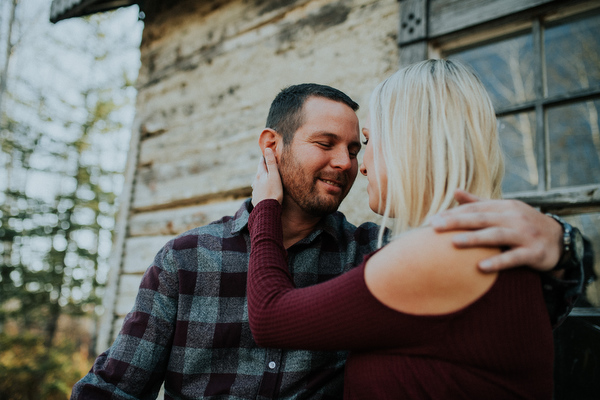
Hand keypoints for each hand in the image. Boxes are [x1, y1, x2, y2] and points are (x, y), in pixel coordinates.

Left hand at [252, 147, 282, 206]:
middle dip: (262, 169)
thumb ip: (271, 163)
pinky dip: (260, 189)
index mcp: (260, 175)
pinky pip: (258, 192)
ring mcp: (255, 191)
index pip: (261, 164)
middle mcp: (256, 182)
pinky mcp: (256, 199)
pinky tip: (262, 192)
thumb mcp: (274, 176)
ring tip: (262, 179)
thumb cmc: (273, 192)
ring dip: (260, 180)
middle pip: (258, 173)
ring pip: (257, 182)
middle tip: (264, 165)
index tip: (264, 155)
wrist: (267, 210)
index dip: (263, 159)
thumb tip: (267, 149)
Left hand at [428, 189, 562, 272]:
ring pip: (496, 235)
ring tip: (454, 242)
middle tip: (435, 227)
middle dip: (456, 222)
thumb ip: (478, 203)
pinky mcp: (534, 252)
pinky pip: (514, 257)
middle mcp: (513, 218)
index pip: (474, 209)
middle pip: (481, 219)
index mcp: (503, 207)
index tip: (432, 220)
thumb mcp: (503, 210)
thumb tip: (454, 191)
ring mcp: (524, 234)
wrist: (559, 239)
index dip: (453, 214)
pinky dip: (498, 261)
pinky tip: (480, 267)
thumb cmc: (522, 224)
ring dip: (474, 239)